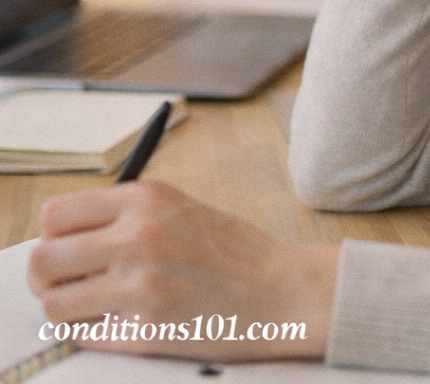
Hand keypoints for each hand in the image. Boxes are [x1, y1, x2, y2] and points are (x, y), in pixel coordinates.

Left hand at [27, 181, 335, 360]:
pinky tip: (118, 322)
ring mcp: (141, 284)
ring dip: (66, 308)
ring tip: (94, 305)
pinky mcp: (146, 329)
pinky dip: (91, 331)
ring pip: (54, 304)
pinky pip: (84, 335)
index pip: (56, 215)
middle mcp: (139, 236)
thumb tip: (66, 236)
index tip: (68, 247)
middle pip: (44, 260)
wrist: (282, 289)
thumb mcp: (180, 208)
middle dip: (48, 276)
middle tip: (69, 283)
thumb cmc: (234, 250)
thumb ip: (128, 215)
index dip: (54, 236)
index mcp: (147, 198)